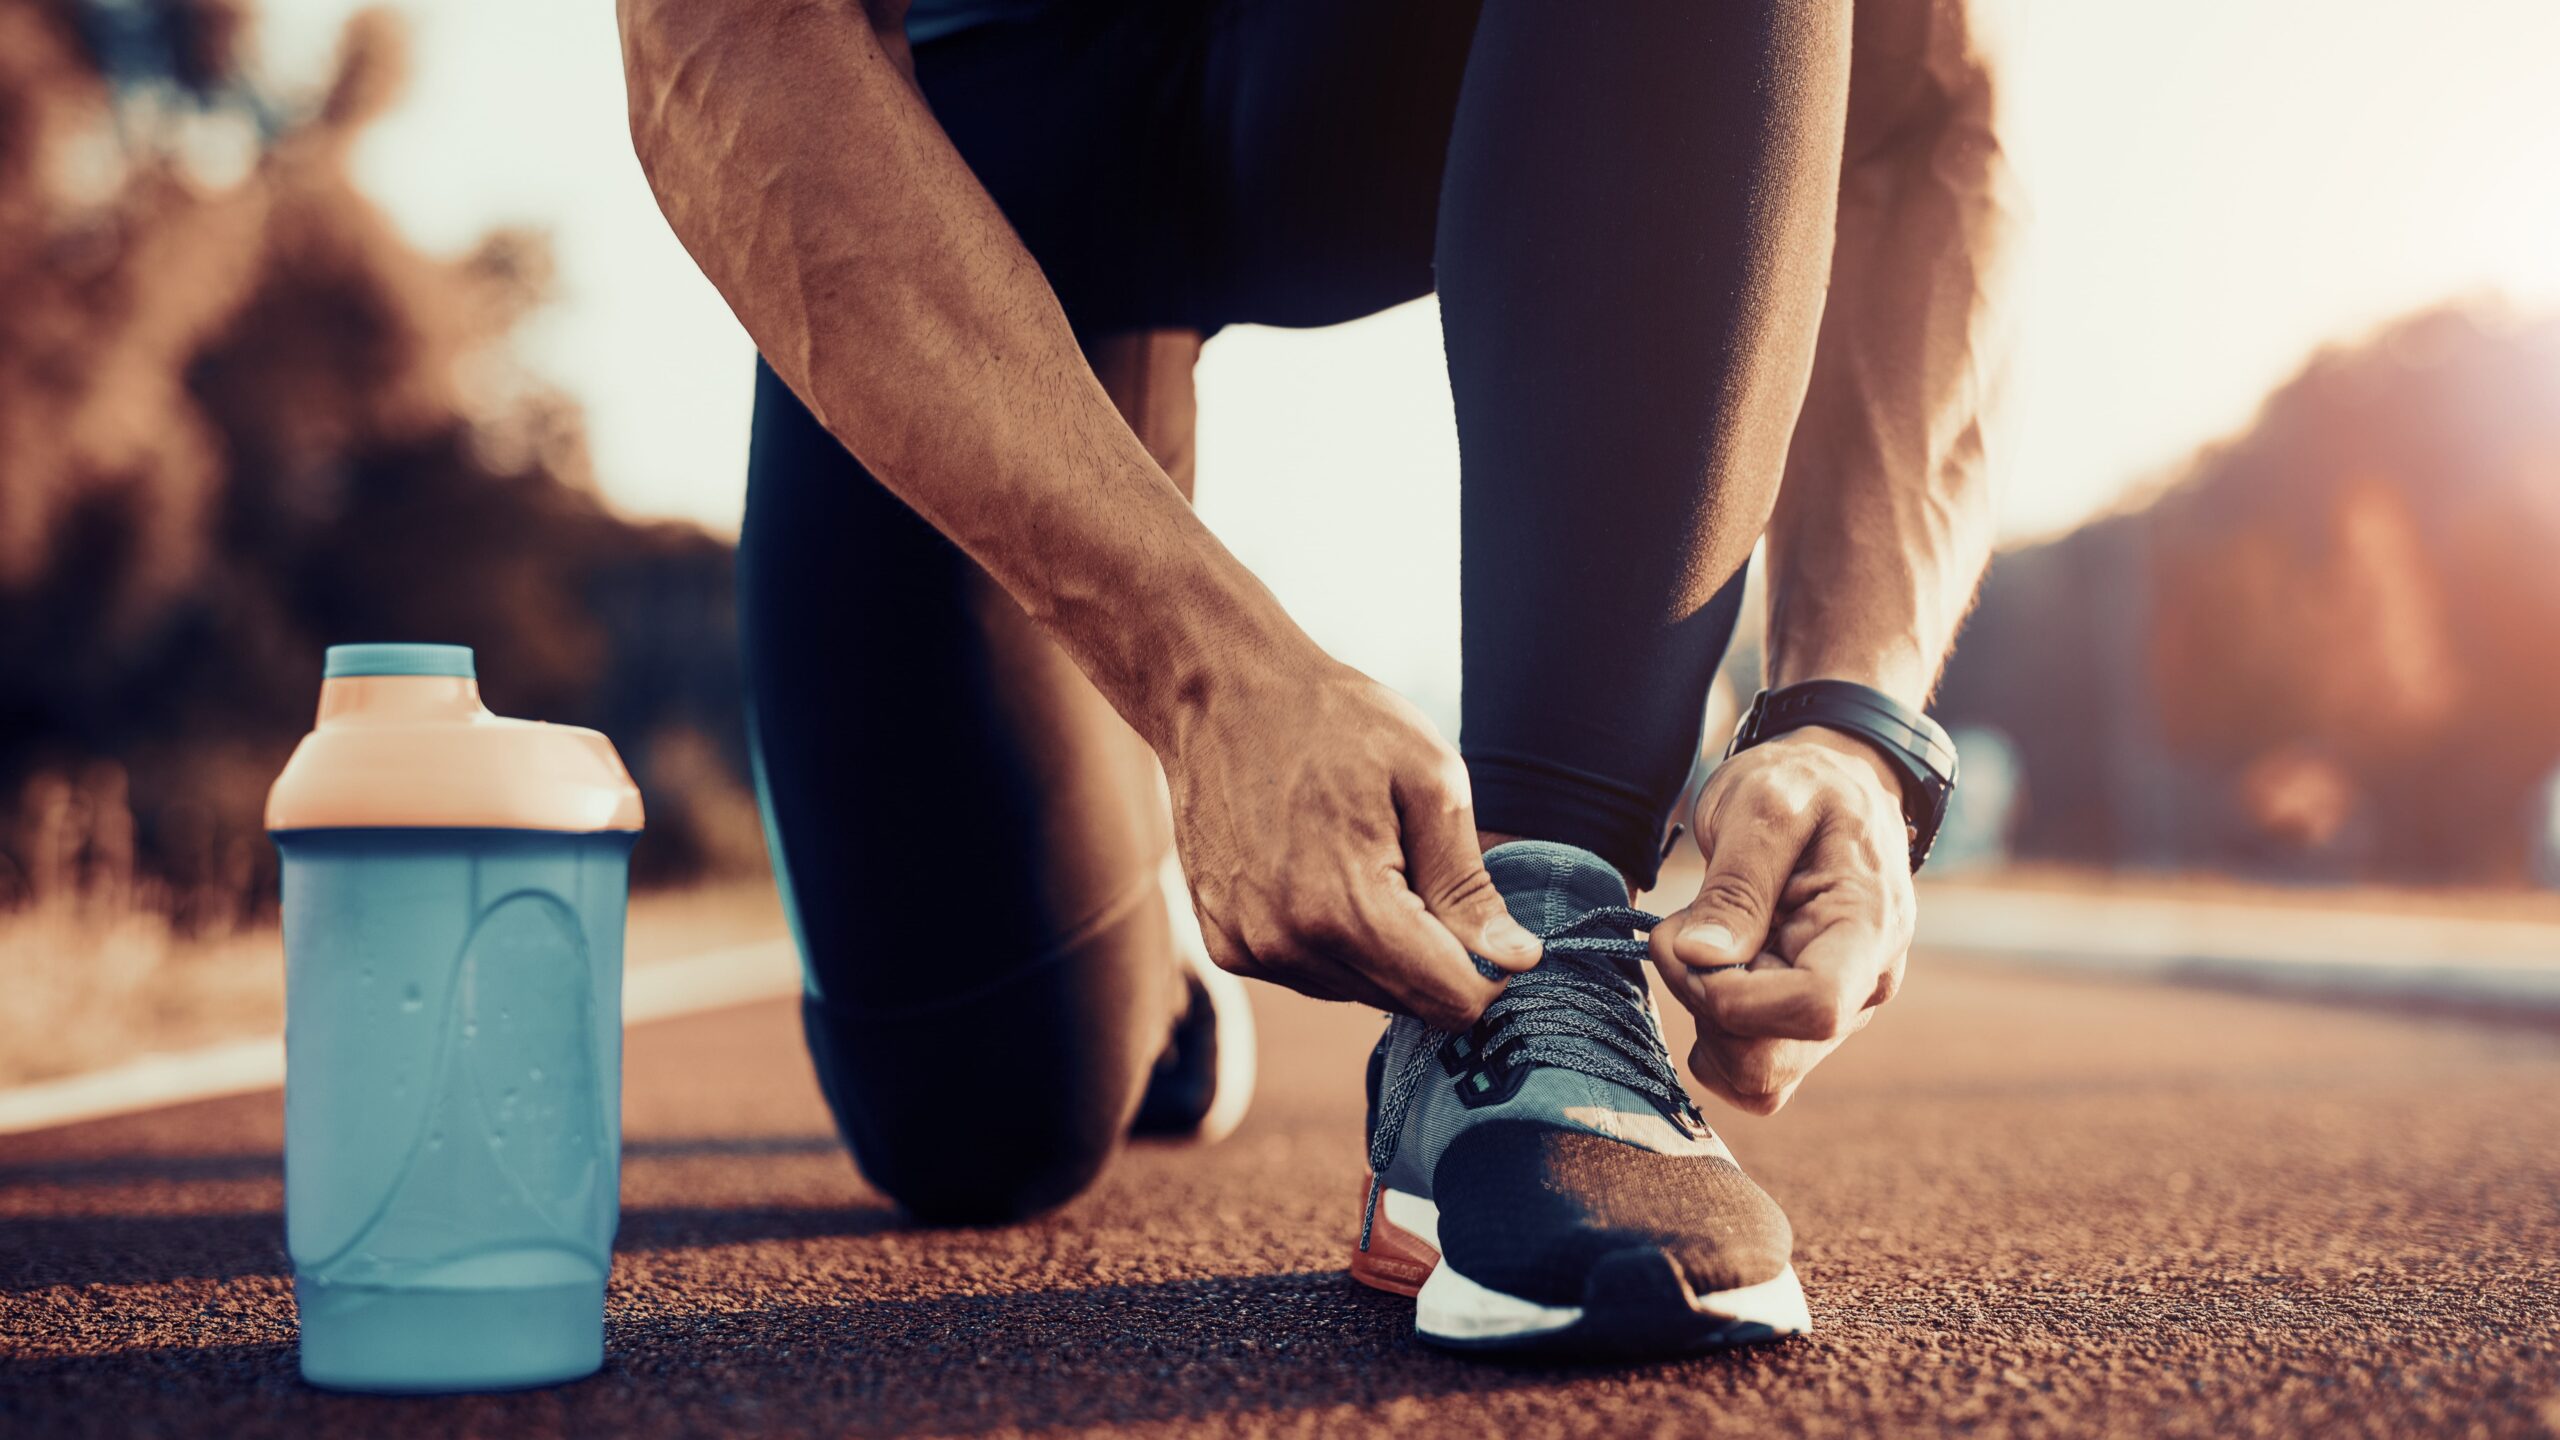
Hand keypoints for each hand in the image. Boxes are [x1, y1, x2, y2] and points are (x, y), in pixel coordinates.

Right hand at [1162, 655, 1544, 1029]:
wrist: (1220, 692)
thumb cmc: (1333, 720)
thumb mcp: (1428, 780)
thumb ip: (1469, 884)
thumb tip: (1517, 958)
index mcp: (1346, 907)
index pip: (1453, 1001)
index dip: (1490, 968)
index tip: (1487, 916)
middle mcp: (1289, 945)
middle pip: (1409, 1003)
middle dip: (1435, 954)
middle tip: (1419, 866)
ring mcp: (1250, 949)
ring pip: (1361, 992)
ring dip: (1384, 947)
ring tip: (1364, 857)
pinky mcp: (1225, 945)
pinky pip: (1312, 974)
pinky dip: (1336, 939)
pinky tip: (1323, 870)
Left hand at [1646, 727, 1914, 1113]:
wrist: (1833, 783)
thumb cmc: (1804, 784)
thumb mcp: (1764, 806)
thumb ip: (1736, 885)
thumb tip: (1702, 958)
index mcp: (1868, 930)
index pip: (1814, 1008)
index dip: (1735, 996)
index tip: (1692, 944)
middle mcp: (1864, 986)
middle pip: (1775, 1061)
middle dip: (1705, 1006)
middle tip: (1682, 932)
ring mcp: (1836, 1013)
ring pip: (1757, 1076)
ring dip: (1705, 1018)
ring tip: (1704, 939)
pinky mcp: (1803, 1022)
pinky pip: (1748, 1070)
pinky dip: (1712, 1031)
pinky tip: (1711, 967)